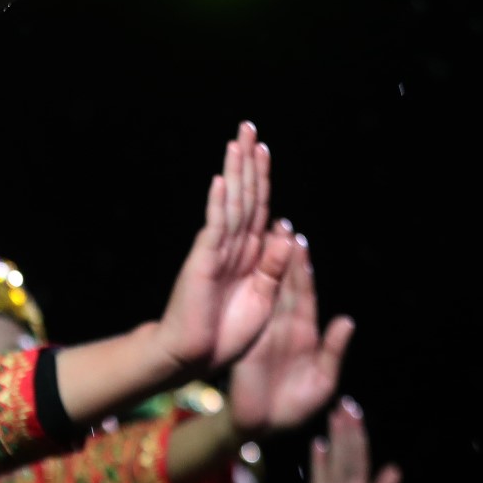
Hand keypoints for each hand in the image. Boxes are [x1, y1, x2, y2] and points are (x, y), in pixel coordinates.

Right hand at [153, 125, 299, 377]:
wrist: (196, 357)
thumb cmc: (226, 334)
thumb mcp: (263, 298)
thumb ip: (274, 266)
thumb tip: (286, 229)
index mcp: (249, 255)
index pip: (258, 208)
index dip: (262, 178)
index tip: (263, 149)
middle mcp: (233, 246)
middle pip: (245, 196)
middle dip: (247, 161)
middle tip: (248, 126)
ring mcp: (216, 251)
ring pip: (232, 204)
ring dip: (235, 172)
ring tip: (237, 141)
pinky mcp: (203, 262)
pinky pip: (216, 228)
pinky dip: (219, 204)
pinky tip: (221, 181)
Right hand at [228, 242, 354, 436]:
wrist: (262, 426)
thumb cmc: (295, 407)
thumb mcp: (324, 380)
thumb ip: (334, 350)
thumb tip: (347, 320)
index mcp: (307, 332)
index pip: (306, 293)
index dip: (304, 268)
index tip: (300, 241)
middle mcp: (285, 325)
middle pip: (285, 283)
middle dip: (284, 255)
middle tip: (279, 225)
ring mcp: (265, 330)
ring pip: (267, 291)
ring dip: (265, 265)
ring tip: (262, 237)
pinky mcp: (248, 339)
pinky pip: (250, 310)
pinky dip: (249, 289)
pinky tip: (245, 268)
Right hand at [306, 399, 402, 482]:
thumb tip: (394, 468)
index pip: (361, 457)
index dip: (360, 436)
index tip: (357, 414)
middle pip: (347, 453)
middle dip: (347, 430)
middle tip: (346, 404)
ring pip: (336, 461)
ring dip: (336, 439)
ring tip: (335, 417)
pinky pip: (320, 480)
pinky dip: (319, 463)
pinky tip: (318, 445)